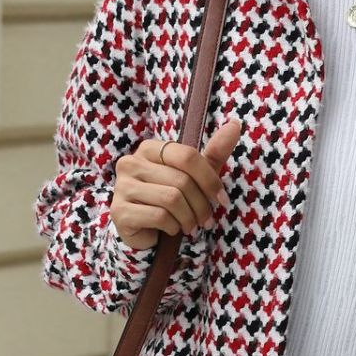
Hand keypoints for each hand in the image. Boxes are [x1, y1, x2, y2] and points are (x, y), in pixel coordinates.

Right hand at [109, 118, 242, 249]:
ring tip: (190, 225)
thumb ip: (213, 152)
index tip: (222, 199)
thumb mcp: (194, 176)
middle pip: (182, 181)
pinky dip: (173, 227)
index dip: (210, 180)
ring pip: (172, 199)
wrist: (142, 231)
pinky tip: (171, 229)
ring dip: (189, 218)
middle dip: (201, 205)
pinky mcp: (119, 211)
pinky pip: (159, 216)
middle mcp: (131, 163)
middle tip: (206, 220)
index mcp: (149, 149)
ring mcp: (122, 186)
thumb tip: (236, 124)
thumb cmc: (171, 200)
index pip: (187, 156)